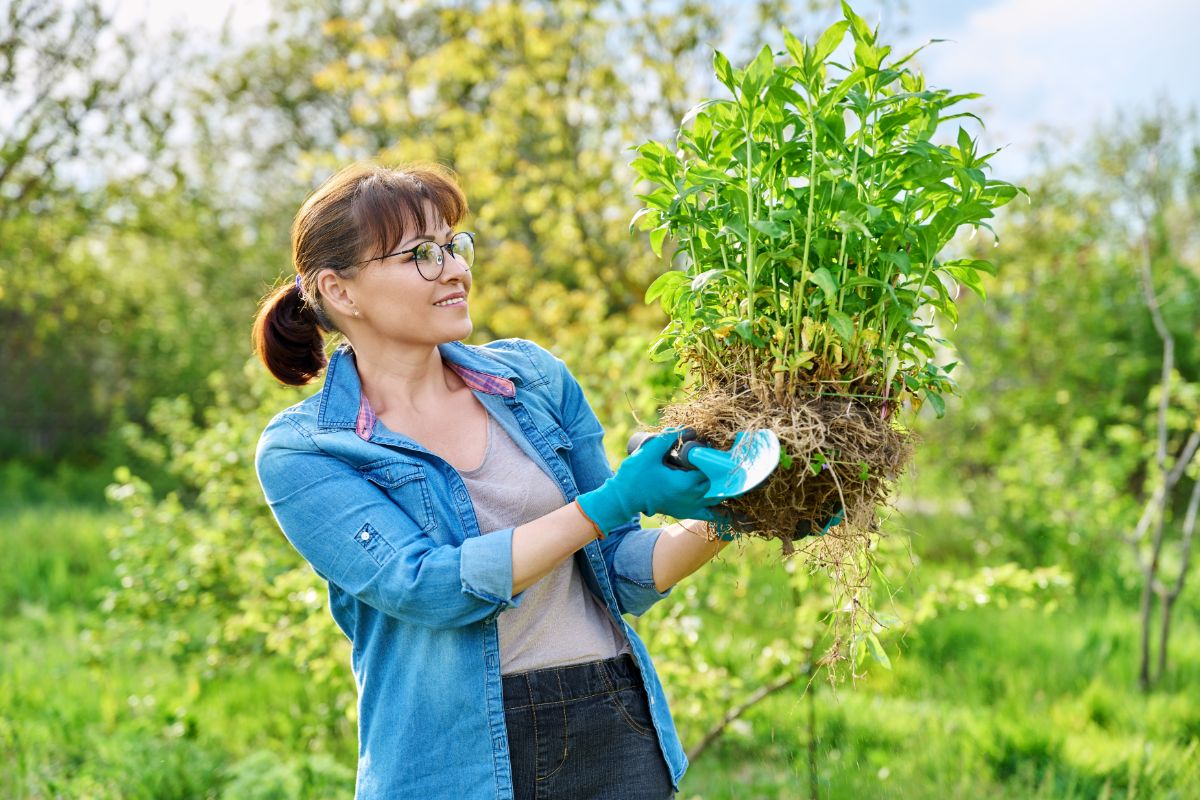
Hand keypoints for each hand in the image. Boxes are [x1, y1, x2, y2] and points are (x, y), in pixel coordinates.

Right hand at [576, 431, 720, 533]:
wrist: (622, 499)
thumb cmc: (634, 476)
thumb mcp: (649, 451)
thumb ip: (668, 437)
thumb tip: (687, 428)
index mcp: (686, 484)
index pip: (711, 469)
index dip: (713, 457)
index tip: (711, 447)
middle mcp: (692, 498)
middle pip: (717, 483)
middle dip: (718, 471)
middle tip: (715, 457)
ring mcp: (689, 508)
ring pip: (716, 499)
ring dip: (721, 488)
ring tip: (722, 475)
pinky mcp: (683, 512)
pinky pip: (708, 514)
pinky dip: (718, 511)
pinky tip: (726, 505)